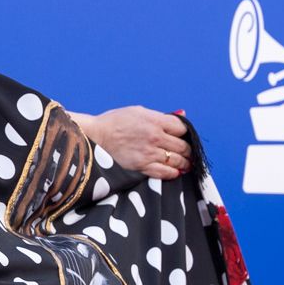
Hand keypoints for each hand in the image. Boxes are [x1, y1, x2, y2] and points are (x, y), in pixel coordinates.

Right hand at [69, 106, 189, 179]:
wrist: (94, 137)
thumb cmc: (114, 122)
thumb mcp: (138, 111)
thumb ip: (161, 115)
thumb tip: (181, 115)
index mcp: (155, 121)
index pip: (182, 128)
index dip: (184, 132)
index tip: (183, 136)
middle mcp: (155, 137)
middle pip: (183, 146)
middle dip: (188, 150)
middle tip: (188, 152)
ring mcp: (150, 153)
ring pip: (177, 161)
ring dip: (185, 163)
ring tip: (186, 164)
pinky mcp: (142, 167)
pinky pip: (165, 173)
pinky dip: (173, 173)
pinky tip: (175, 172)